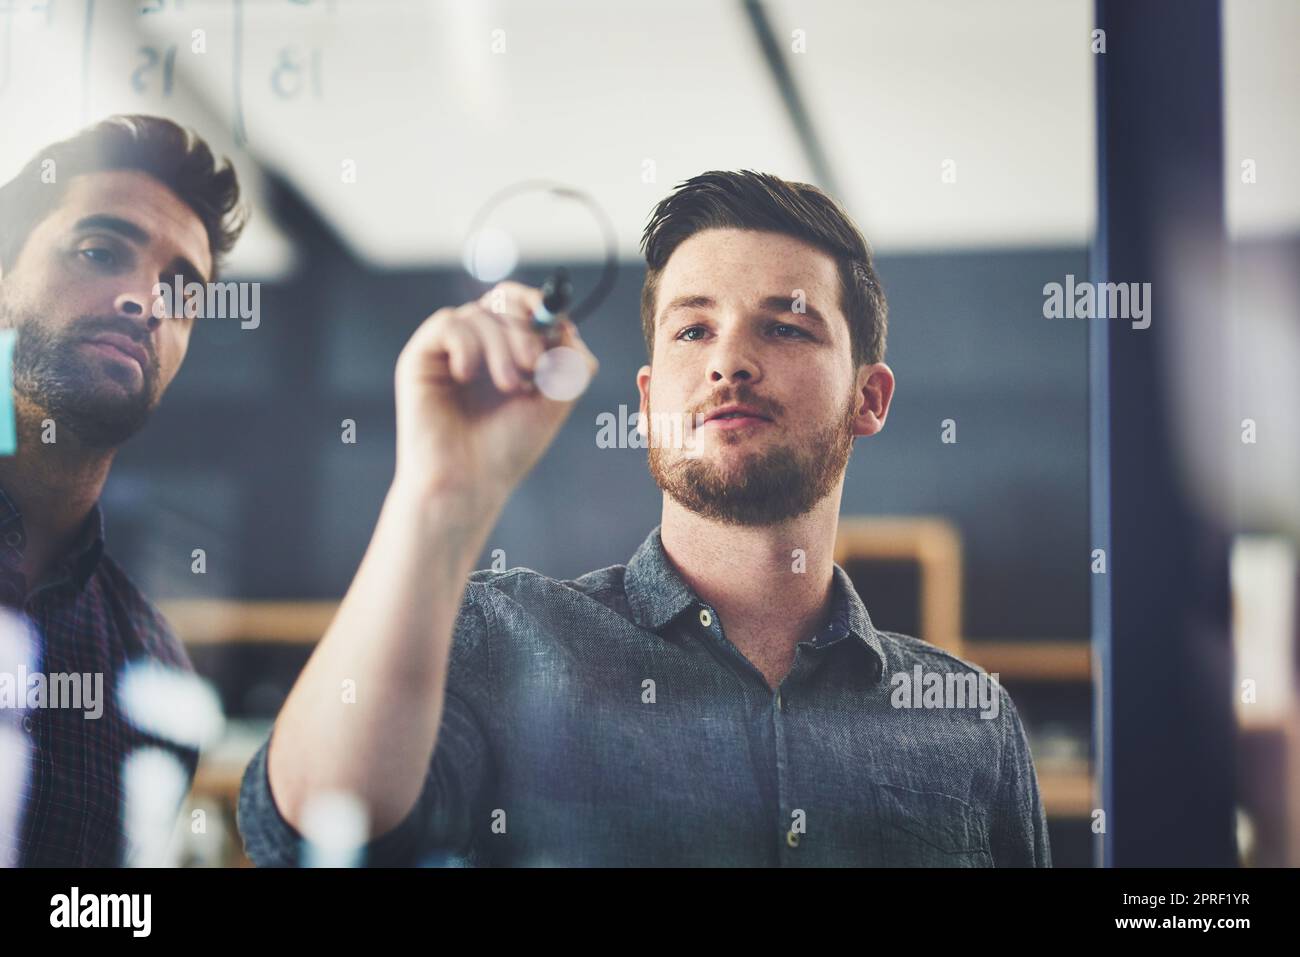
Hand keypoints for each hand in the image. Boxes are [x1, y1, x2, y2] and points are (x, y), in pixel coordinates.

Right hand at [391, 280, 598, 508]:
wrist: (468, 483)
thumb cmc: (508, 447)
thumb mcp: (555, 400)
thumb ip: (570, 361)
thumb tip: (566, 323)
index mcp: (510, 351)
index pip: (523, 303)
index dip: (541, 303)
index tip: (556, 323)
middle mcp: (479, 344)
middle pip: (503, 299)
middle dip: (525, 328)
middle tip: (534, 366)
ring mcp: (450, 349)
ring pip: (480, 313)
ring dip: (502, 346)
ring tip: (510, 386)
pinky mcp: (422, 356)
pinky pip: (448, 323)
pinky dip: (467, 345)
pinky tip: (466, 376)